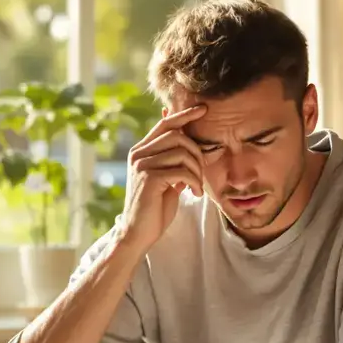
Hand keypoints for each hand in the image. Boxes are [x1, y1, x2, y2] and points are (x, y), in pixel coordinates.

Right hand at [119, 105, 206, 250]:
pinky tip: (193, 194)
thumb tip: (188, 141)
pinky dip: (194, 181)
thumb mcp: (167, 179)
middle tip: (200, 174)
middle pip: (177, 135)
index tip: (203, 109)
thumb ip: (174, 160)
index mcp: (141, 151)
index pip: (165, 124)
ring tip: (196, 186)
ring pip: (182, 152)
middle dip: (197, 152)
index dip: (184, 115)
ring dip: (197, 170)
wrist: (138, 233)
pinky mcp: (149, 178)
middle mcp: (139, 154)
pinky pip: (182, 170)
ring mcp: (142, 165)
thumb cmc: (155, 208)